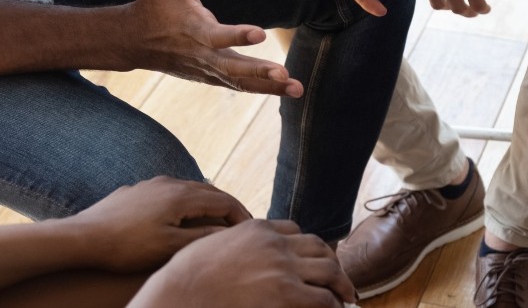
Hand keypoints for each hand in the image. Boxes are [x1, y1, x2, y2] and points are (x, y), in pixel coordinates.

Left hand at [65, 176, 251, 272]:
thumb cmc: (126, 246)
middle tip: (241, 223)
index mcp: (181, 196)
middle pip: (210, 191)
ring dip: (207, 203)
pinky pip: (171, 193)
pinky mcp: (137, 191)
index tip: (252, 229)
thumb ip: (202, 238)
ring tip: (216, 221)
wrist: (83, 237)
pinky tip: (181, 216)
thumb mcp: (169, 247)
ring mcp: (151, 184)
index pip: (224, 201)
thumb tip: (228, 232)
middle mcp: (169, 183)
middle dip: (228, 207)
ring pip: (190, 190)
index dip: (242, 215)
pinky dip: (186, 203)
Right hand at [128, 0, 303, 96]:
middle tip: (284, 74)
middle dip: (259, 72)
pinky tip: (284, 90)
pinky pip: (238, 85)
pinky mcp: (210, 77)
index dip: (238, 35)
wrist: (133, 40)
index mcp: (193, 29)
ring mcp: (206, 69)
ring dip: (268, 87)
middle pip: (233, 68)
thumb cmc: (155, 3)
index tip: (260, 33)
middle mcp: (202, 54)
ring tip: (296, 89)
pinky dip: (261, 89)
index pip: (217, 35)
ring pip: (240, 82)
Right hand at [130, 219, 355, 307]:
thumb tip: (238, 253)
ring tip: (347, 296)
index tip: (314, 258)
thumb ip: (233, 243)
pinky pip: (321, 298)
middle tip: (339, 278)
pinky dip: (333, 304)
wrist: (180, 293)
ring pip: (328, 270)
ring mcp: (282, 266)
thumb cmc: (186, 275)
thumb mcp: (211, 245)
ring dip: (341, 284)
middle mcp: (275, 243)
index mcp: (256, 228)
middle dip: (332, 263)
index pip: (294, 230)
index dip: (307, 246)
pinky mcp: (285, 292)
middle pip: (318, 247)